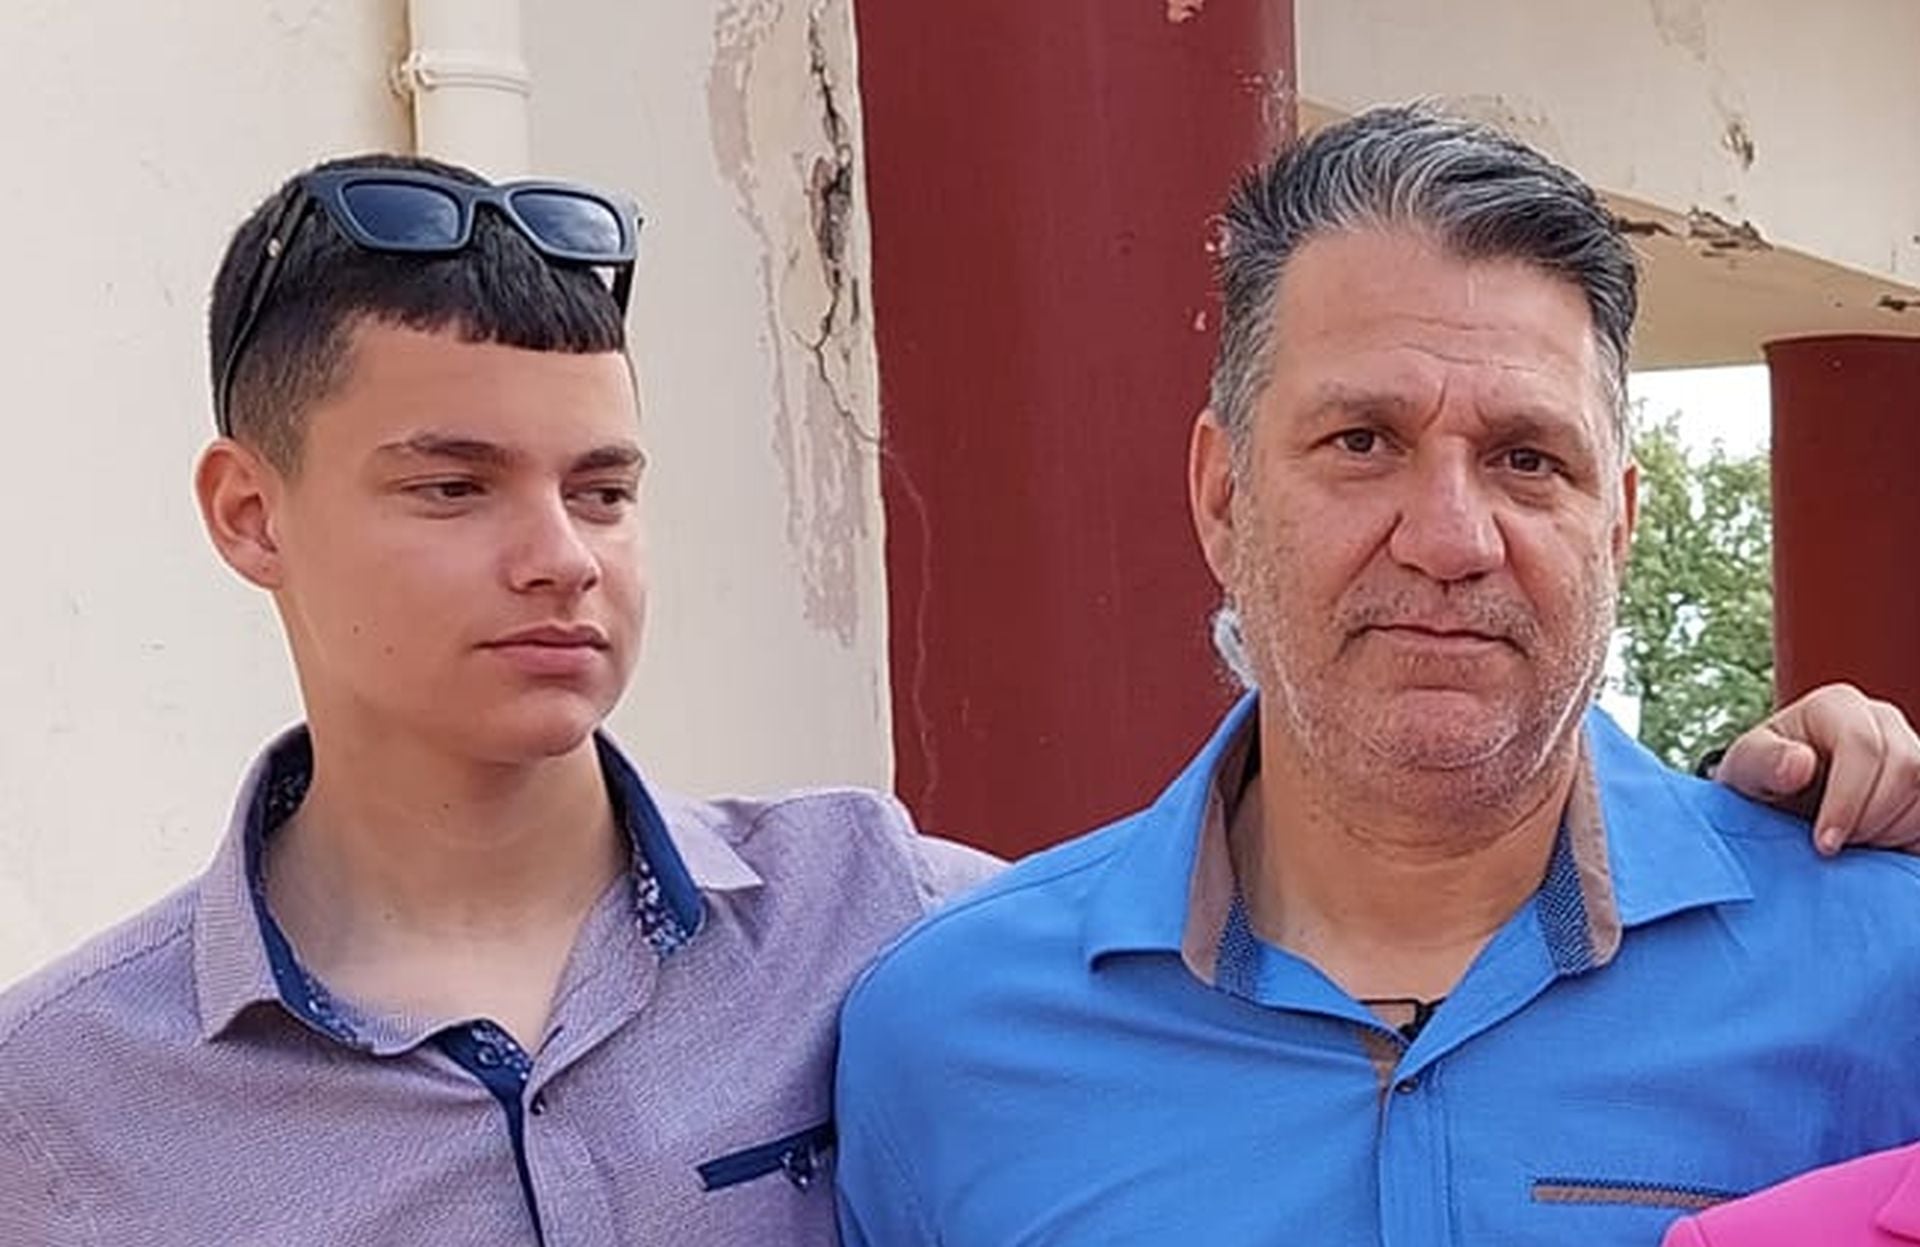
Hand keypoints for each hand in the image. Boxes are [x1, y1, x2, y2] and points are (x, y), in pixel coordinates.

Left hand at [1713, 684, 1919, 855]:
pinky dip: (1909, 836)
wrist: (1782, 794)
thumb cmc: (1762, 776)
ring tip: (1850, 843)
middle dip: (1871, 819)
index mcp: (1836, 705)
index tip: (1824, 843)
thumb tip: (1800, 764)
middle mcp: (1882, 718)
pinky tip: (1875, 844)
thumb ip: (1764, 761)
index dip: (1848, 800)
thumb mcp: (1746, 768)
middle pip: (1906, 768)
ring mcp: (1911, 746)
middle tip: (1835, 847)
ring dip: (1893, 830)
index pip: (1862, 746)